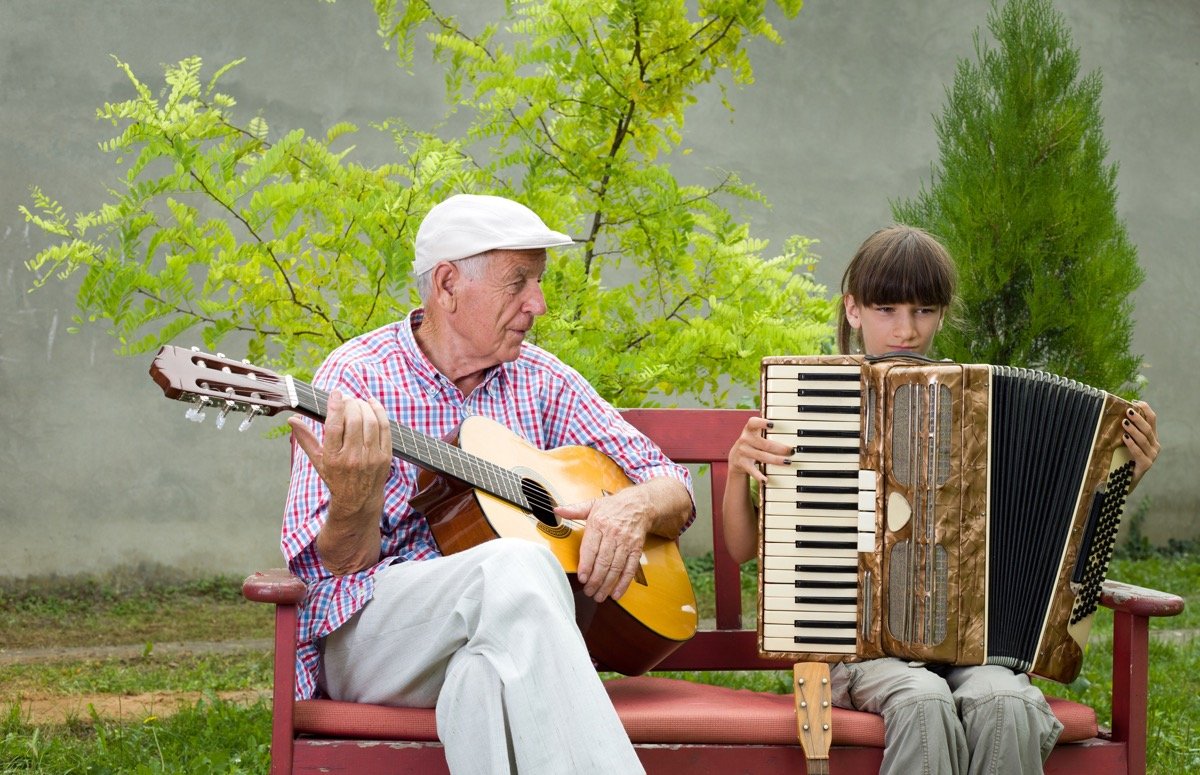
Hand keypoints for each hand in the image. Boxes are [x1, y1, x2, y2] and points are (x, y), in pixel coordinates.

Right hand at [289, 390, 392, 505]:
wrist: (359, 501)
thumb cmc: (336, 479)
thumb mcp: (318, 461)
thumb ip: (305, 439)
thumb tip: (292, 420)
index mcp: (333, 458)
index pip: (334, 426)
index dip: (335, 406)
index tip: (335, 393)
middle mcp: (352, 457)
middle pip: (354, 420)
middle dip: (350, 404)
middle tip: (346, 399)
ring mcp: (371, 457)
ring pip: (370, 421)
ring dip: (364, 406)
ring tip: (357, 402)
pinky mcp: (385, 456)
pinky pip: (385, 428)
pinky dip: (380, 412)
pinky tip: (373, 404)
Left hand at [561, 489, 653, 603]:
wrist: (640, 505)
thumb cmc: (614, 506)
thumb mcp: (593, 504)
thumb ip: (574, 510)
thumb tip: (557, 511)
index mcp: (599, 523)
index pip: (591, 548)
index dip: (586, 565)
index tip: (582, 578)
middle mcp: (613, 534)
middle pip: (604, 561)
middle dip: (595, 580)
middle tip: (588, 591)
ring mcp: (626, 543)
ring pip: (616, 568)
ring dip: (607, 585)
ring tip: (598, 596)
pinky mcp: (636, 550)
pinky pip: (630, 569)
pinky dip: (623, 583)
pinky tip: (616, 593)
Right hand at [728, 417, 792, 484]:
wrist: (735, 457)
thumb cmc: (752, 442)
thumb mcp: (756, 433)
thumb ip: (767, 429)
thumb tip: (788, 425)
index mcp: (749, 429)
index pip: (753, 423)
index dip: (762, 423)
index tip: (772, 425)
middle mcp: (745, 439)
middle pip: (764, 444)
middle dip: (779, 448)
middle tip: (792, 451)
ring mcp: (743, 452)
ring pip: (762, 457)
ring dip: (776, 460)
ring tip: (787, 462)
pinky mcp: (743, 464)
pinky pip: (752, 470)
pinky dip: (759, 476)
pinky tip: (766, 480)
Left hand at [1123, 400, 1159, 488]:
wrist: (1123, 480)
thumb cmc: (1122, 459)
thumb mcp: (1125, 441)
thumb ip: (1125, 430)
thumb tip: (1115, 413)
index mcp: (1151, 437)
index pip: (1152, 419)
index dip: (1145, 409)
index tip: (1135, 402)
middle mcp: (1154, 445)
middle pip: (1148, 428)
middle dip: (1138, 418)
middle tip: (1128, 411)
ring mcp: (1152, 455)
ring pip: (1144, 439)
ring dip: (1133, 430)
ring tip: (1124, 423)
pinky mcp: (1146, 464)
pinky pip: (1139, 452)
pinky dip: (1132, 444)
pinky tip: (1125, 438)